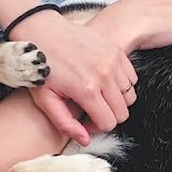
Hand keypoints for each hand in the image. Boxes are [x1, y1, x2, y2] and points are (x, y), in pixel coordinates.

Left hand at [8, 10, 137, 144]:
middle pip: (122, 112)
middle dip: (107, 117)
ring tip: (97, 96)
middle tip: (90, 111)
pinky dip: (121, 84)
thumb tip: (85, 140)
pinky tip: (103, 82)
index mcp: (86, 89)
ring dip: (116, 101)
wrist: (41, 30)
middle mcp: (104, 75)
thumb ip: (65, 123)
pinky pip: (131, 78)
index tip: (83, 121)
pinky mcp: (116, 50)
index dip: (96, 128)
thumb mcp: (44, 99)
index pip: (108, 123)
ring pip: (129, 96)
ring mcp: (113, 61)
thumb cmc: (40, 65)